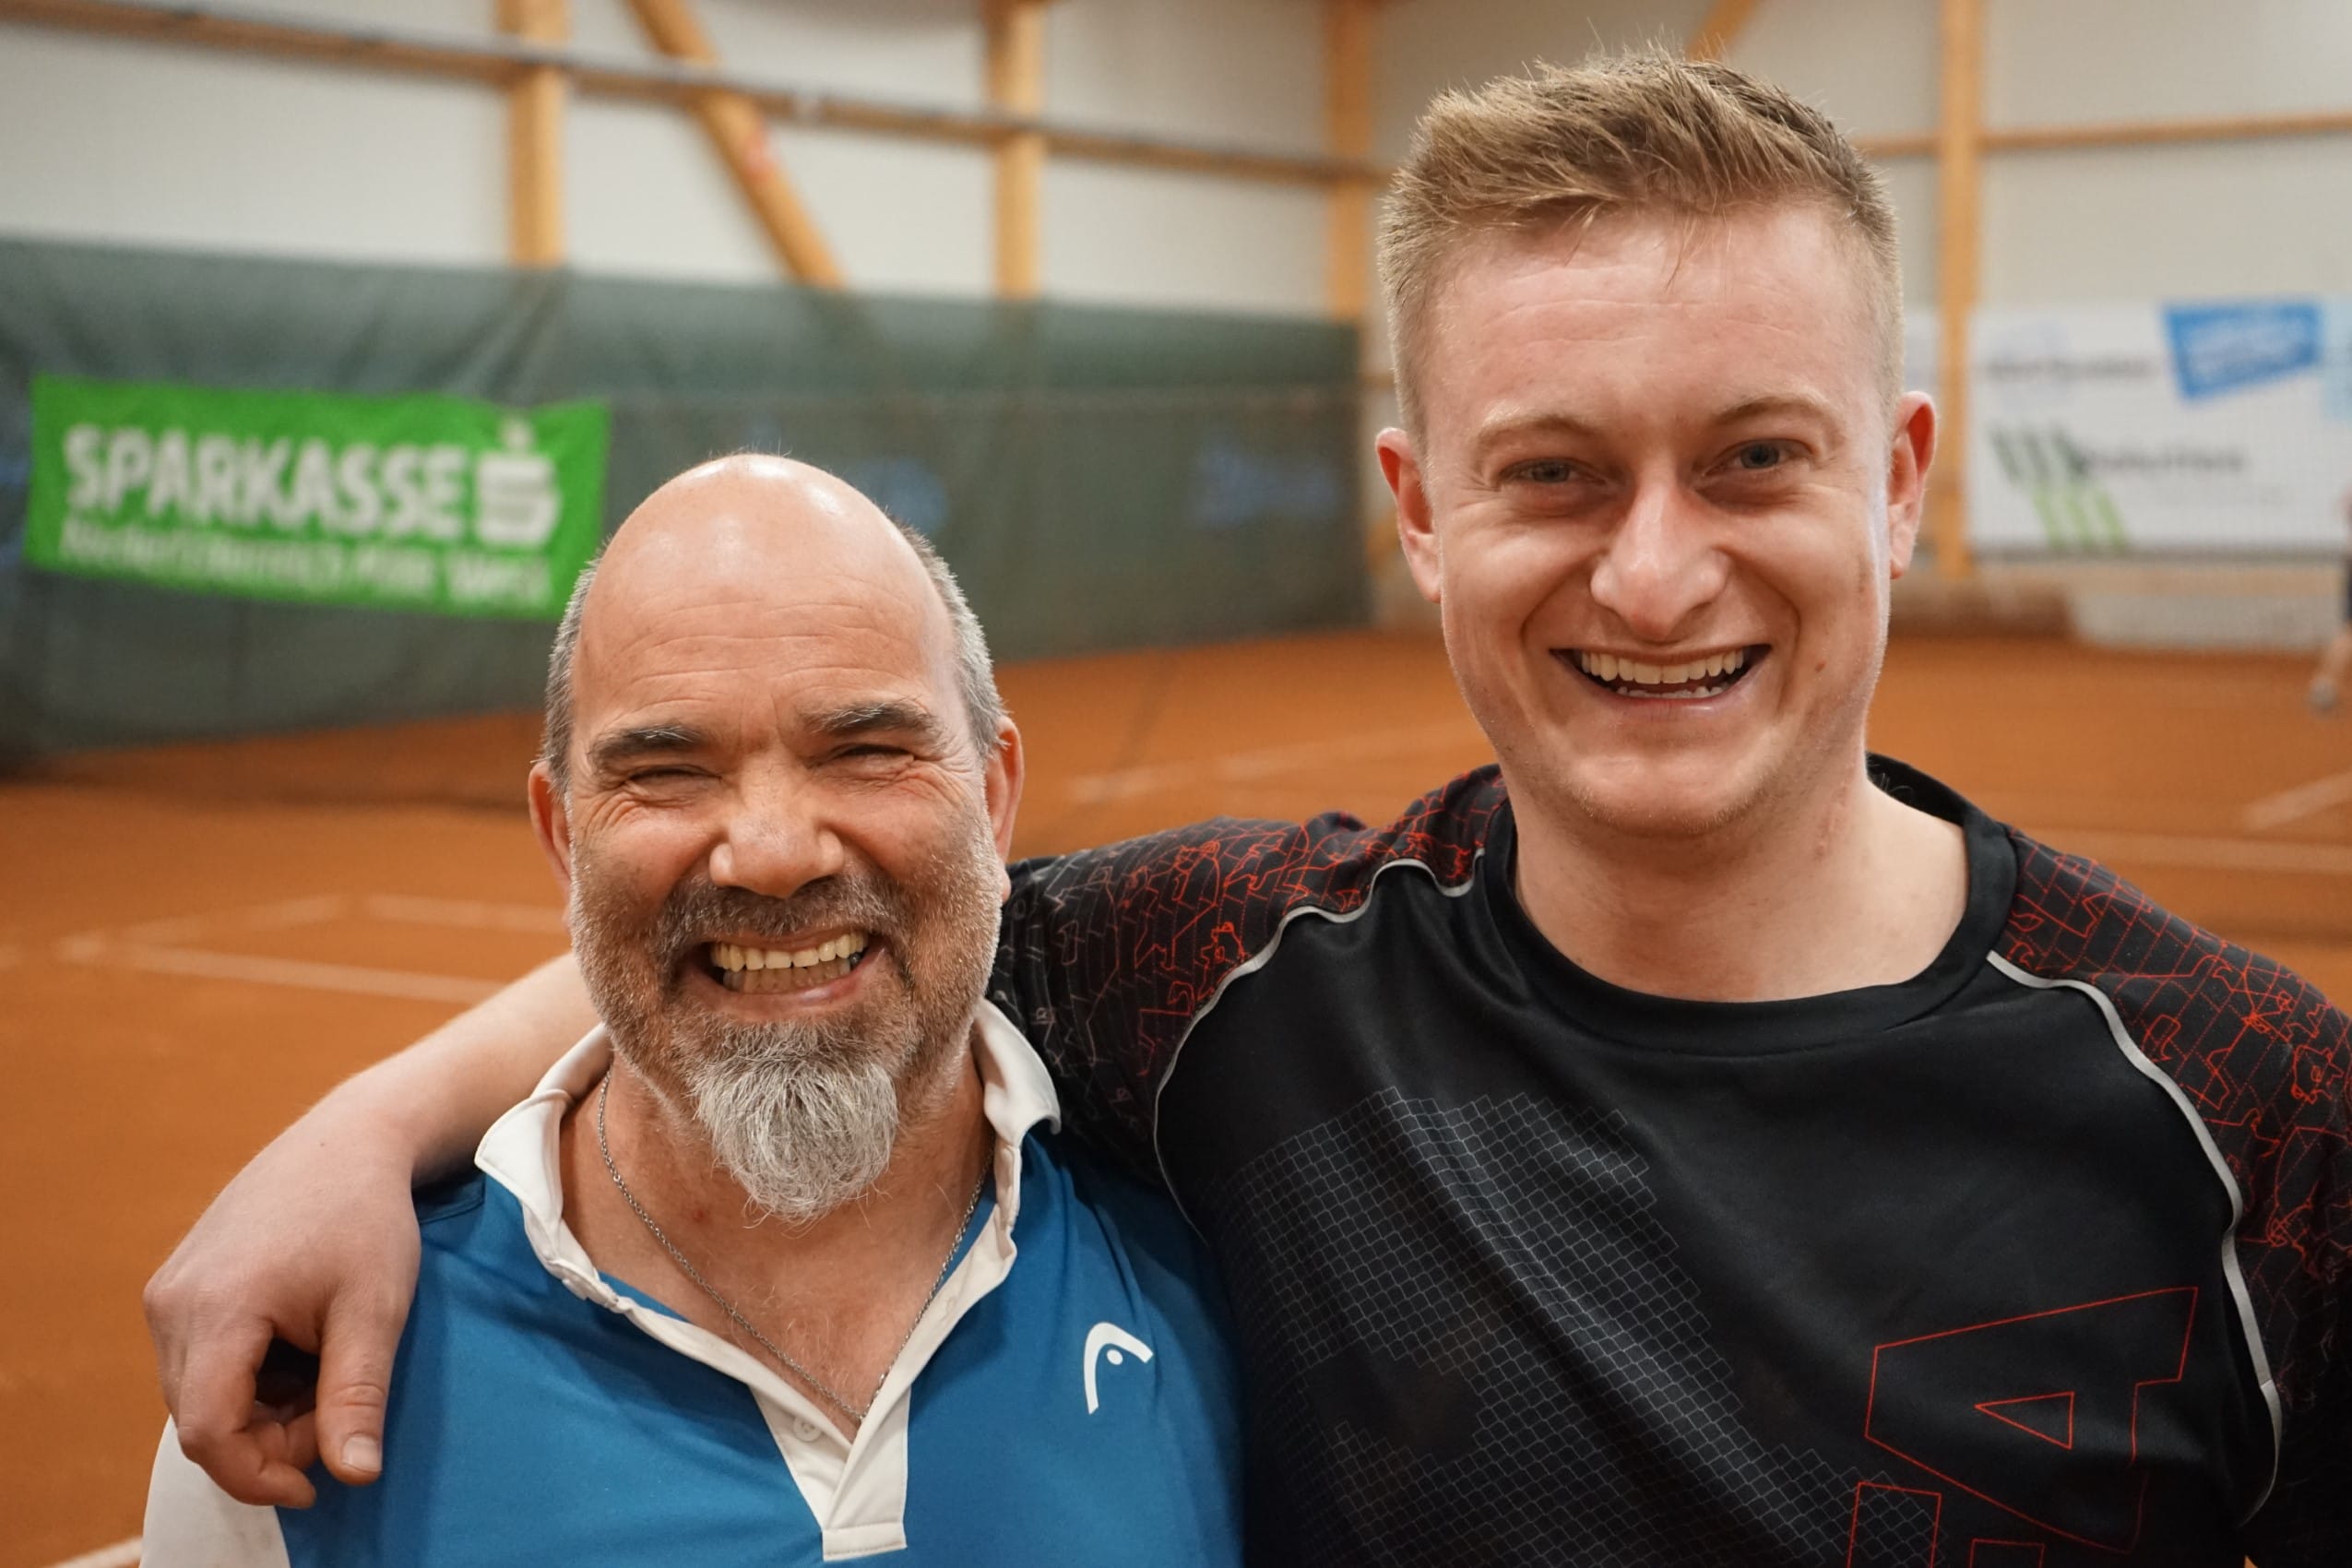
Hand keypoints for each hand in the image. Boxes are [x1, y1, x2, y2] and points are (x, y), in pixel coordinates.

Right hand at [144, 1103, 421, 1506]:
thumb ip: (358, 1397)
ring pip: (198, 1396)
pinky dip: (246, 1377)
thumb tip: (356, 1477)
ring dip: (258, 1408)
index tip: (317, 1482)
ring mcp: (166, 1293)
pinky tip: (298, 1344)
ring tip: (324, 1362)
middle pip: (201, 1420)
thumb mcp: (376, 1310)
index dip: (259, 1474)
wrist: (347, 1142)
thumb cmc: (368, 1219)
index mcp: (218, 1308)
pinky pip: (197, 1364)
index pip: (210, 1433)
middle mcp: (172, 1303)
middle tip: (336, 1406)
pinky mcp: (173, 1287)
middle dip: (268, 1438)